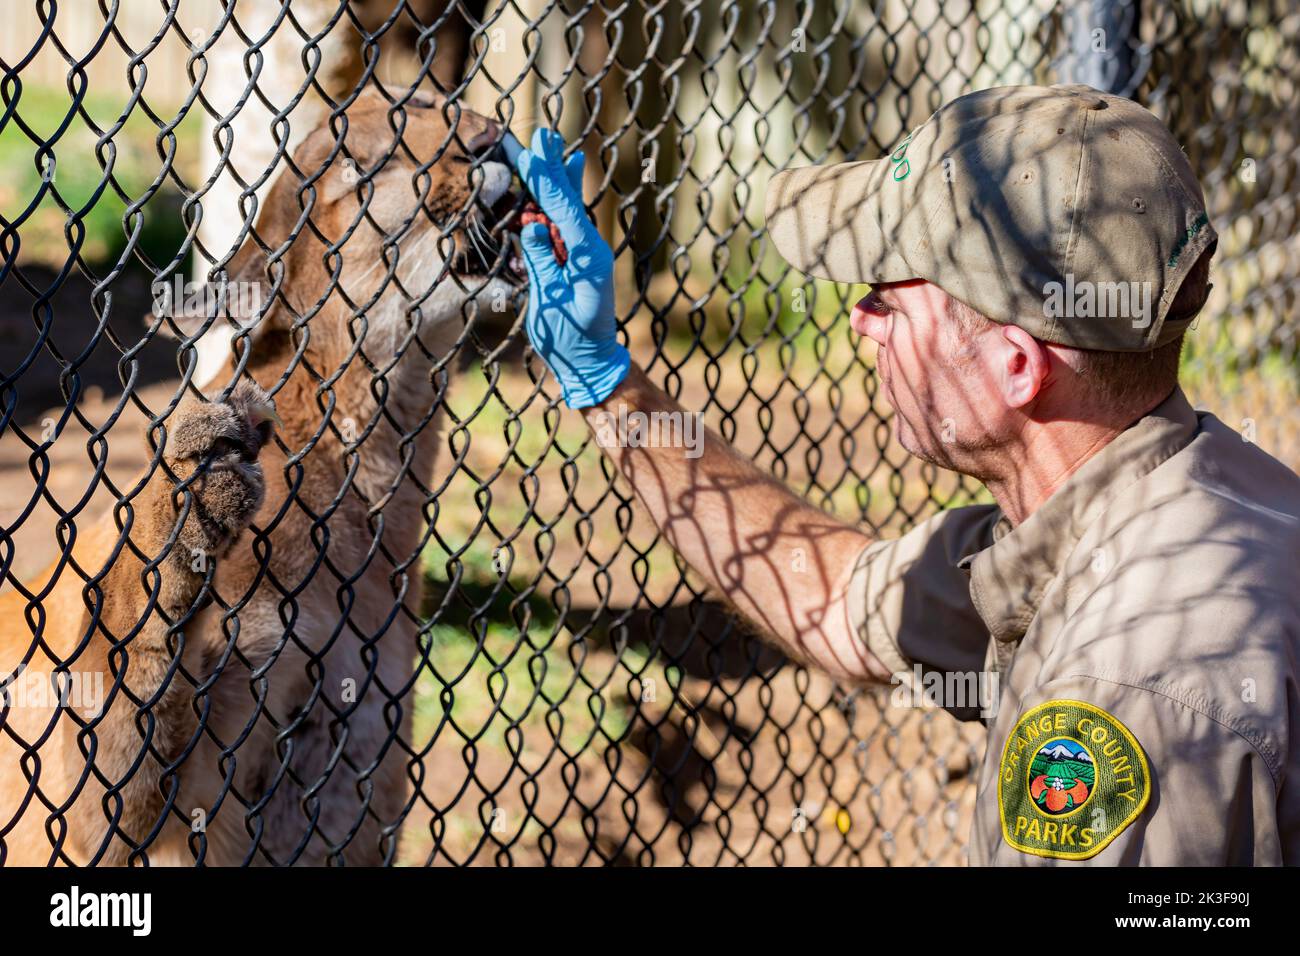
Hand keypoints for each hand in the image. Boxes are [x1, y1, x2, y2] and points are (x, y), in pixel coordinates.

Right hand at [510, 128, 629, 408]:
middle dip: (551, 167)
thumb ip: (543, 263)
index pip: (562, 210)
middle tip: (543, 134)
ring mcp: (582, 253)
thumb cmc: (570, 339)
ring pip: (565, 207)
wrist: (589, 363)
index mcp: (586, 256)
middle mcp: (587, 248)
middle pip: (566, 200)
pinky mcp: (574, 260)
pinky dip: (559, 199)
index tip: (530, 152)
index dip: (545, 180)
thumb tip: (532, 226)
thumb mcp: (553, 302)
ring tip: (550, 145)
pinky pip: (564, 223)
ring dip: (554, 176)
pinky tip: (567, 175)